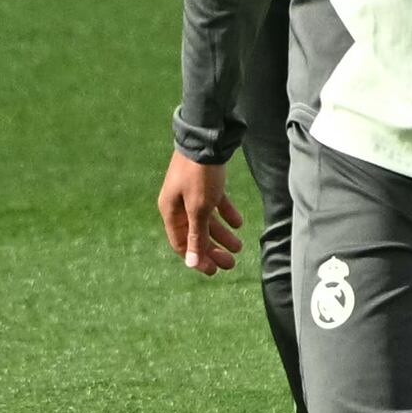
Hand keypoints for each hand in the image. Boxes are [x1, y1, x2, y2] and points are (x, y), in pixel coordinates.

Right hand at [160, 152, 242, 274]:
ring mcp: (192, 194)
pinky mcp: (206, 184)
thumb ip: (196, 235)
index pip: (182, 244)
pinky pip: (215, 205)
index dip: (197, 259)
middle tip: (232, 263)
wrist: (206, 141)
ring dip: (222, 235)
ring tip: (240, 246)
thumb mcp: (198, 208)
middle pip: (196, 234)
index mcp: (171, 212)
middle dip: (213, 250)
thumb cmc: (199, 176)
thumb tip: (192, 263)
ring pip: (207, 221)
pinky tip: (238, 223)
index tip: (214, 271)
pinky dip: (226, 214)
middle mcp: (178, 204)